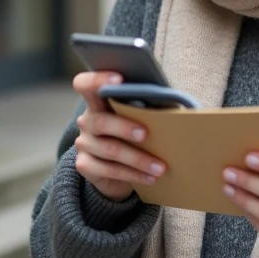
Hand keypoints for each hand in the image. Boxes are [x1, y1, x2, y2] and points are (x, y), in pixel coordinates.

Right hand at [72, 72, 166, 202]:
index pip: (85, 84)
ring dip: (139, 159)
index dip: (97, 80)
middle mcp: (86, 121)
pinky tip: (151, 177)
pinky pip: (110, 170)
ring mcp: (84, 143)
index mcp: (97, 102)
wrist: (116, 169)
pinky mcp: (85, 165)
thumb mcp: (137, 118)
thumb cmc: (133, 134)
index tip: (119, 80)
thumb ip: (144, 108)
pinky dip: (134, 174)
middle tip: (146, 134)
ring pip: (110, 150)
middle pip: (101, 121)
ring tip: (161, 167)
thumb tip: (174, 107)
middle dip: (125, 127)